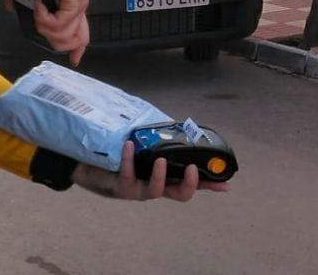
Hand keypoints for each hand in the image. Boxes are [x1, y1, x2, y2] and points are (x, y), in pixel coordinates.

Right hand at [32, 0, 89, 65]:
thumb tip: (10, 8)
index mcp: (71, 1)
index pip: (82, 31)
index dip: (77, 47)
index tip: (75, 59)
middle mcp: (79, 5)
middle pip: (75, 40)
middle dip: (55, 39)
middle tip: (40, 22)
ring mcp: (79, 4)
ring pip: (65, 35)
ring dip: (45, 27)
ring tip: (38, 10)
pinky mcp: (75, 1)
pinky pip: (60, 24)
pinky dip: (45, 19)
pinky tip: (40, 6)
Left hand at [71, 141, 230, 201]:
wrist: (91, 166)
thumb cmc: (122, 155)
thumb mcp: (146, 146)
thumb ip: (162, 140)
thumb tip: (181, 123)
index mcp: (165, 177)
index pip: (192, 183)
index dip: (210, 185)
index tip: (226, 184)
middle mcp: (155, 186)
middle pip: (179, 195)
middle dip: (189, 185)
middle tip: (192, 169)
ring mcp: (138, 189)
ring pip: (155, 191)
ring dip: (160, 175)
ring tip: (161, 160)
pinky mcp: (121, 186)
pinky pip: (127, 175)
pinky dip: (129, 158)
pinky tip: (129, 145)